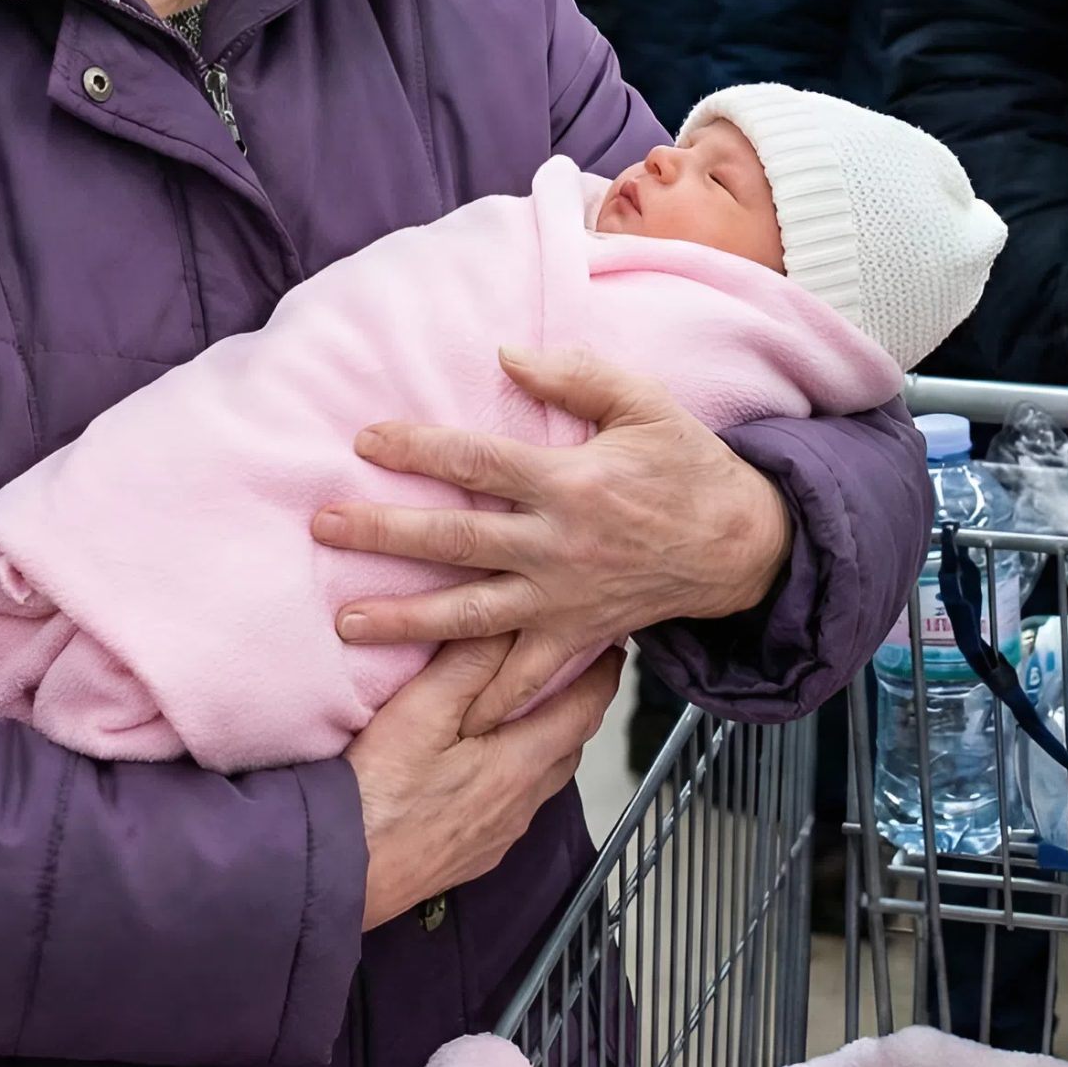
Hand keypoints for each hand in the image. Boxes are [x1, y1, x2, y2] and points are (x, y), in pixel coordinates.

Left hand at [311, 345, 793, 735]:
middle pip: (455, 541)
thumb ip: (575, 375)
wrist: (742, 541)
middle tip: (325, 528)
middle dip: (384, 534)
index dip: (419, 448)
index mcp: (569, 482)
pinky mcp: (579, 634)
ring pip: (472, 613)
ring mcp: (565, 597)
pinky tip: (445, 711)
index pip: (477, 463)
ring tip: (347, 622)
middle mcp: (558, 545)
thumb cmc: (689, 465)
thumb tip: (507, 355)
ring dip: (407, 620)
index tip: (366, 441)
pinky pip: (529, 674)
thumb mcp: (644, 402)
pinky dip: (490, 696)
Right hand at [345, 638, 623, 929]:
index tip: (610, 648)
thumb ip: (469, 664)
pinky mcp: (473, 857)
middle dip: (576, 707)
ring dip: (545, 745)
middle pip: (569, 748)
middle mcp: (520, 806)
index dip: (602, 675)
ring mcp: (498, 836)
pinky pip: (513, 810)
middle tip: (572, 673)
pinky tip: (487, 770)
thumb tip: (510, 623)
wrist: (342, 874)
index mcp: (519, 765)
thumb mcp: (421, 711)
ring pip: (541, 781)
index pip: (583, 711)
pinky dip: (515, 779)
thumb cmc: (377, 795)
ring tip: (529, 714)